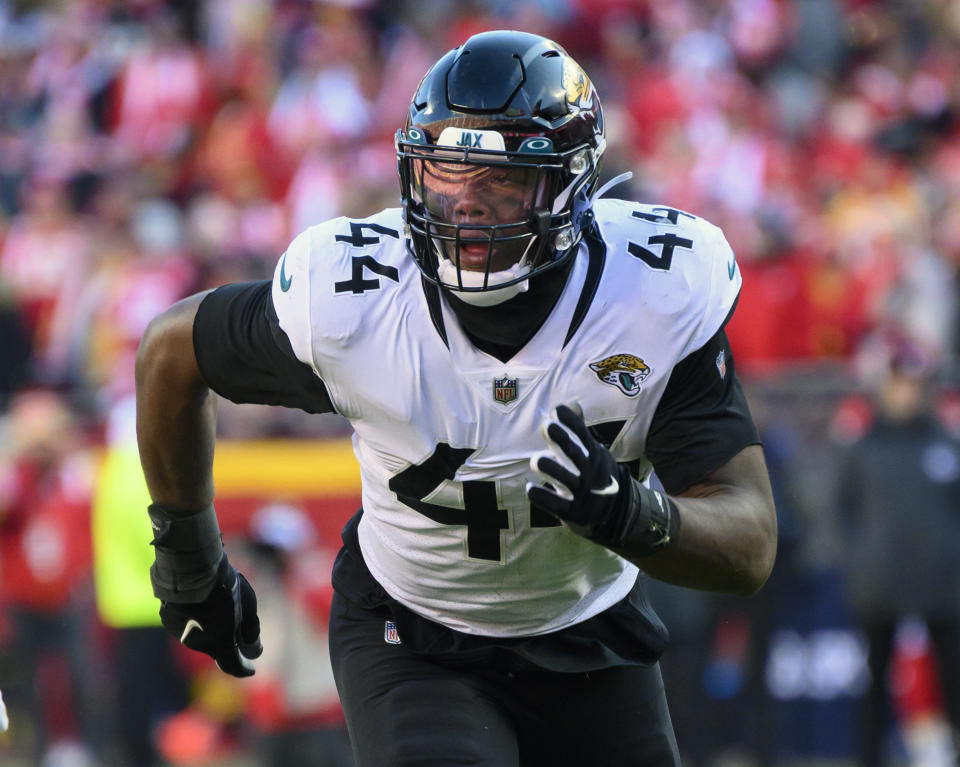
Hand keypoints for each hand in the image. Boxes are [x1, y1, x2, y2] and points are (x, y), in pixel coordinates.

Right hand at [158, 554, 262, 677]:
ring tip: (218, 601)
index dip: (243, 669)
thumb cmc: (224, 588)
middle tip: (237, 624)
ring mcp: (179, 632)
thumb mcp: (248, 607)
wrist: (190, 570)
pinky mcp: (168, 619)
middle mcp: (197, 644)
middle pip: (216, 647)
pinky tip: (200, 598)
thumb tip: (255, 649)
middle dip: (227, 639)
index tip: (251, 669)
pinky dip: (195, 616)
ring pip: (200, 633)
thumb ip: (251, 631)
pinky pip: (186, 621)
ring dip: (210, 625)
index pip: (232, 666)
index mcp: (218, 644)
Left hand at [526, 403, 676, 555]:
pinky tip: (530, 489)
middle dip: (561, 439)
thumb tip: (571, 403)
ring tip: (536, 460)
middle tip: (546, 425)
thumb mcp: (592, 453)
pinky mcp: (573, 512)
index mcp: (593, 455)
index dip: (571, 422)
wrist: (615, 515)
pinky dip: (542, 497)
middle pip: (575, 454)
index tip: (557, 409)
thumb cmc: (595, 476)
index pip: (583, 435)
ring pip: (565, 479)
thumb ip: (579, 430)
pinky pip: (555, 505)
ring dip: (550, 468)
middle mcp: (589, 472)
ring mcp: (582, 493)